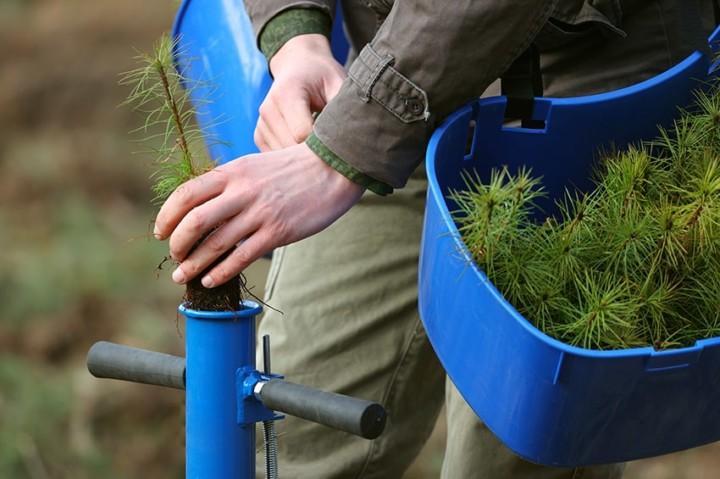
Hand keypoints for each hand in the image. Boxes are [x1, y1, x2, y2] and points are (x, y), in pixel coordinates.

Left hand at [153, 143, 363, 286]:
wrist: (334, 167)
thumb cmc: (293, 168)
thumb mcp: (254, 165)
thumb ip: (229, 183)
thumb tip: (202, 209)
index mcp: (233, 172)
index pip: (186, 195)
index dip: (166, 217)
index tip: (160, 233)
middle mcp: (242, 191)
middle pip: (194, 222)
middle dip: (178, 244)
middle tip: (175, 256)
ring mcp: (260, 213)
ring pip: (216, 244)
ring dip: (193, 264)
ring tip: (182, 277)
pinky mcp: (278, 232)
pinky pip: (242, 257)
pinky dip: (221, 271)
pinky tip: (211, 279)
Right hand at [254, 34, 345, 150]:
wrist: (298, 66)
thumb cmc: (323, 76)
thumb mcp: (338, 84)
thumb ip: (342, 109)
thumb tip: (353, 137)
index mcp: (287, 93)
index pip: (302, 134)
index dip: (322, 144)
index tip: (338, 145)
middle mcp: (268, 109)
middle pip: (291, 148)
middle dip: (313, 155)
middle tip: (334, 152)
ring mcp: (261, 123)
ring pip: (283, 158)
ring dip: (303, 160)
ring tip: (320, 148)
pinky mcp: (259, 135)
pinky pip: (276, 158)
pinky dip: (292, 159)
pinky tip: (306, 149)